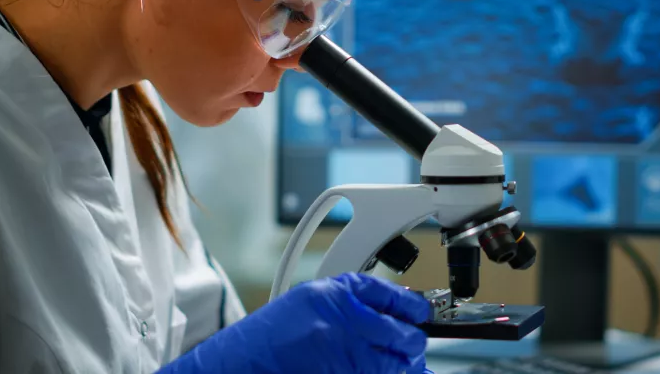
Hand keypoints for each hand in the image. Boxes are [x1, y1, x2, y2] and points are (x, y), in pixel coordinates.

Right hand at [159, 272, 430, 372]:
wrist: (237, 364)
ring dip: (404, 365)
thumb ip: (346, 303)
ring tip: (403, 363)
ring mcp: (344, 354)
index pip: (390, 295)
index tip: (421, 312)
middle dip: (413, 341)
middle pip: (402, 333)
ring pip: (396, 363)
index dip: (413, 306)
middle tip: (413, 343)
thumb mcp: (308, 303)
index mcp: (335, 293)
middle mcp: (344, 320)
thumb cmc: (267, 336)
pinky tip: (381, 372)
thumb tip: (388, 311)